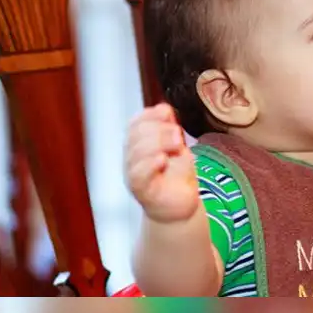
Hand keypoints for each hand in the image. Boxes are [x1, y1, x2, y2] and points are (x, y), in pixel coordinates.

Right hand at [124, 103, 199, 223]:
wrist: (181, 205)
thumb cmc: (176, 175)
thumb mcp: (177, 147)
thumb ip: (169, 128)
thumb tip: (164, 108)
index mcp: (138, 143)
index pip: (135, 123)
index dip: (150, 114)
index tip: (168, 113)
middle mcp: (132, 157)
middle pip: (136, 134)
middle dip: (159, 129)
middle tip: (178, 135)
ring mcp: (133, 174)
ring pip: (136, 152)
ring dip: (159, 143)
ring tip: (177, 146)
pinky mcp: (141, 190)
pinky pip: (138, 175)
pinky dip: (149, 164)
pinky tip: (162, 160)